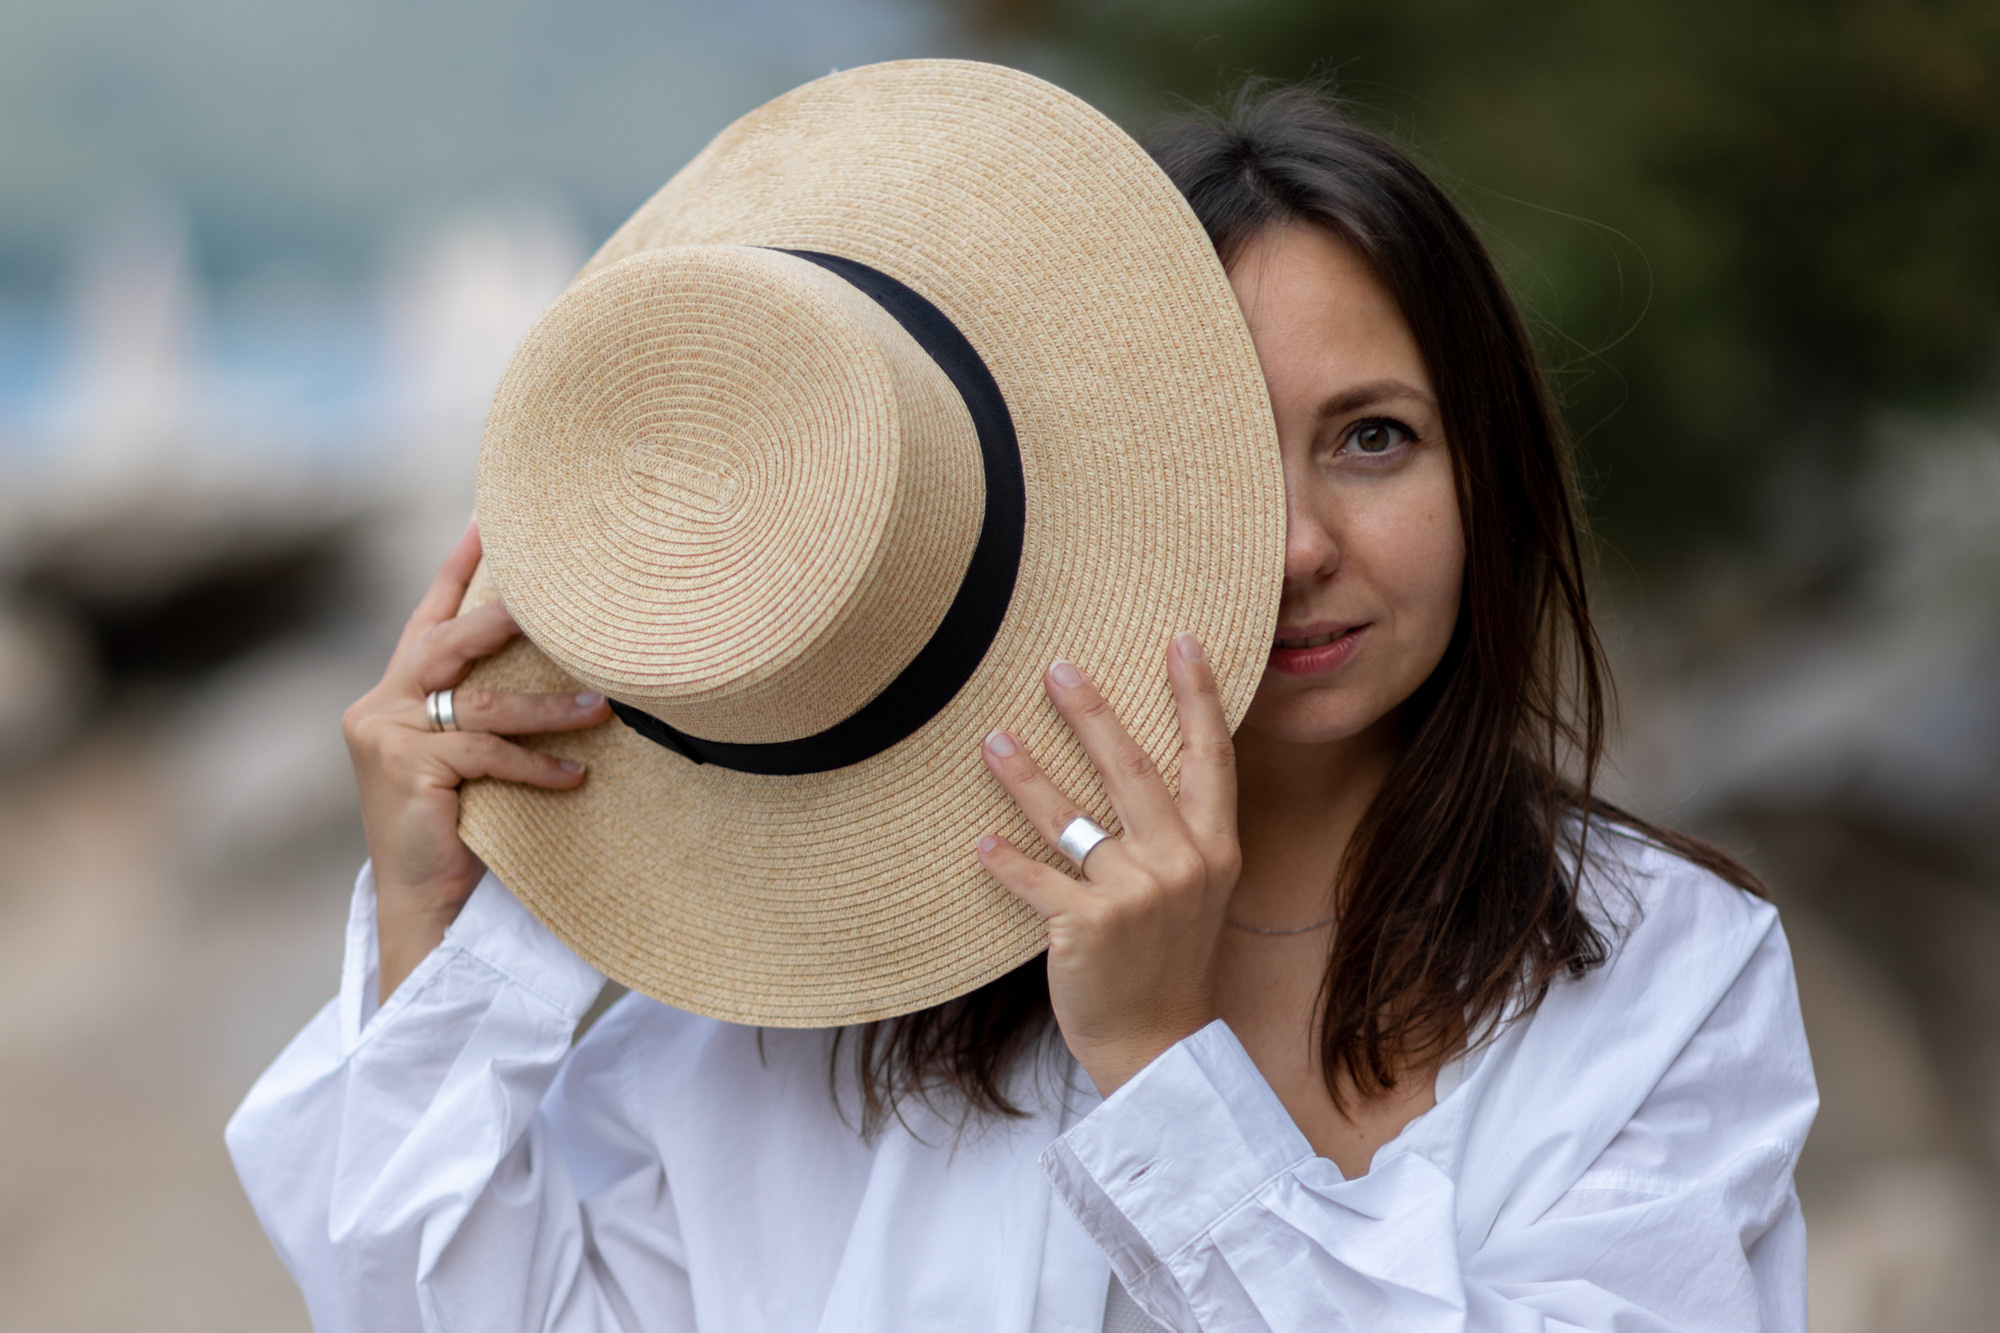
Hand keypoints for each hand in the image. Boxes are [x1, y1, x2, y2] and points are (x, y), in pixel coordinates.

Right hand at [342, 522, 611, 1002]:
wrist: (421, 905)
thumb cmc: (457, 829)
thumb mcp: (467, 758)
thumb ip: (487, 710)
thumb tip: (573, 668)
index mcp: (396, 691)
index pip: (431, 614)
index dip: (459, 567)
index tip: (489, 518)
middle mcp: (381, 704)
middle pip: (452, 640)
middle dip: (507, 615)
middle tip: (563, 597)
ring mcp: (388, 737)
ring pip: (483, 703)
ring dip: (550, 706)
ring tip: (604, 707)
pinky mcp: (407, 772)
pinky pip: (488, 753)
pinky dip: (537, 765)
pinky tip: (577, 775)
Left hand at [976, 633, 1241, 1096]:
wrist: (1157, 1042)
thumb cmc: (1168, 957)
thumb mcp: (1197, 890)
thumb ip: (1180, 830)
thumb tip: (1142, 757)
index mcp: (1215, 848)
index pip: (1210, 757)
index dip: (1197, 697)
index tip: (1181, 640)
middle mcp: (1182, 864)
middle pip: (1134, 770)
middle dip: (1095, 714)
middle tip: (1058, 666)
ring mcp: (1137, 896)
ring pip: (1072, 819)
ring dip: (1028, 775)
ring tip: (993, 737)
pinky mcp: (1088, 927)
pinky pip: (1035, 880)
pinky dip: (1004, 860)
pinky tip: (979, 841)